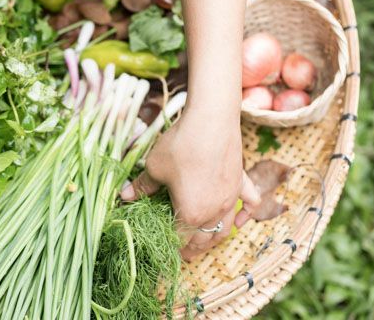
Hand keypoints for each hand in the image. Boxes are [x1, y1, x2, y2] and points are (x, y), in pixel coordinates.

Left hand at [120, 104, 259, 259]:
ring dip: (214, 238)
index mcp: (192, 214)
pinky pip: (248, 205)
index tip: (161, 246)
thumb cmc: (180, 146)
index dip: (168, 244)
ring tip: (204, 243)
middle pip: (204, 239)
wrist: (211, 120)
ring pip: (225, 228)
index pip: (179, 238)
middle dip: (191, 248)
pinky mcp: (240, 182)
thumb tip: (125, 196)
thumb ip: (143, 186)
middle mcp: (215, 212)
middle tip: (182, 253)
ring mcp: (231, 198)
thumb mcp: (155, 168)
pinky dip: (245, 215)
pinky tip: (240, 219)